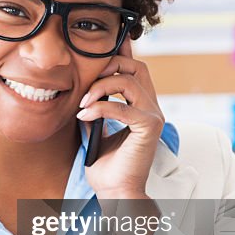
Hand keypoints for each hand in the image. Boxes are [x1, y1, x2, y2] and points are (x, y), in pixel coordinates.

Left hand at [76, 37, 164, 197]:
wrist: (114, 190)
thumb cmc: (105, 164)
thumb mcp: (94, 128)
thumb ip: (93, 107)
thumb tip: (81, 90)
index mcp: (141, 104)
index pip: (135, 69)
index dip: (122, 53)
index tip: (104, 44)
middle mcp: (151, 106)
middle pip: (136, 67)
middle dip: (109, 67)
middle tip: (86, 84)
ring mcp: (153, 115)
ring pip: (129, 82)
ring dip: (100, 88)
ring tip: (83, 103)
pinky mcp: (149, 127)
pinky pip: (123, 107)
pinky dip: (100, 108)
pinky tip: (85, 115)